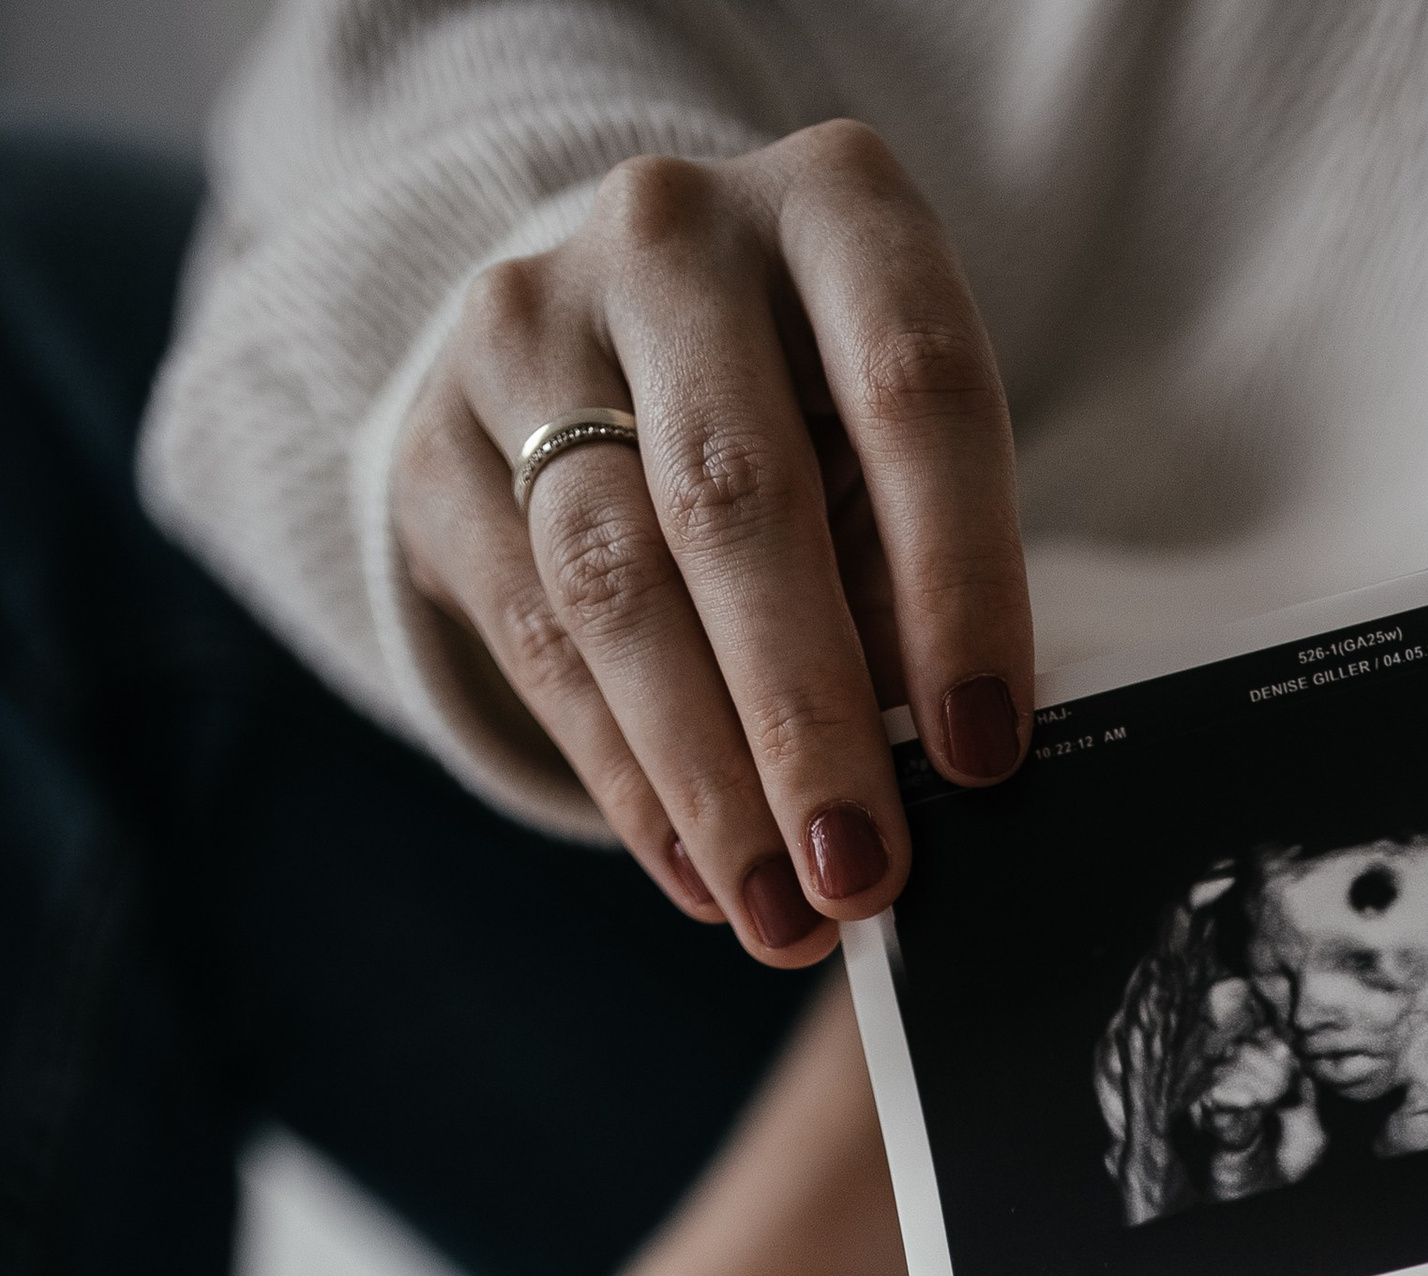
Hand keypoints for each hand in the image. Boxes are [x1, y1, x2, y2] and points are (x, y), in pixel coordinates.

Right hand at [391, 120, 1030, 957]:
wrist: (611, 331)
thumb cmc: (814, 409)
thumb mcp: (896, 450)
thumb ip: (918, 582)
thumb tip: (943, 784)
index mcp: (836, 206)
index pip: (913, 391)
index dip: (957, 585)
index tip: (984, 754)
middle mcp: (670, 235)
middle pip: (736, 501)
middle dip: (806, 719)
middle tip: (861, 875)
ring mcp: (529, 324)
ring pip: (616, 582)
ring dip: (707, 777)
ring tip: (780, 911)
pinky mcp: (437, 438)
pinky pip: (537, 638)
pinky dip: (630, 778)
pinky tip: (700, 873)